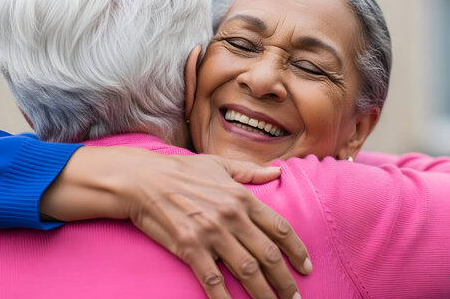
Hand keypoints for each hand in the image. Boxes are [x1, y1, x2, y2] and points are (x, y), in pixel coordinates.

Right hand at [41, 146, 311, 298]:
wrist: (143, 179)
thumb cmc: (181, 170)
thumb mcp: (219, 164)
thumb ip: (250, 171)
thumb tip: (278, 170)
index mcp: (242, 196)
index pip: (280, 228)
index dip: (297, 250)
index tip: (306, 266)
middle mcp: (232, 216)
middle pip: (268, 254)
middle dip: (285, 280)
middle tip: (295, 297)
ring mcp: (211, 233)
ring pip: (247, 270)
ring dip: (264, 293)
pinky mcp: (190, 247)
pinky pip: (213, 279)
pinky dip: (225, 297)